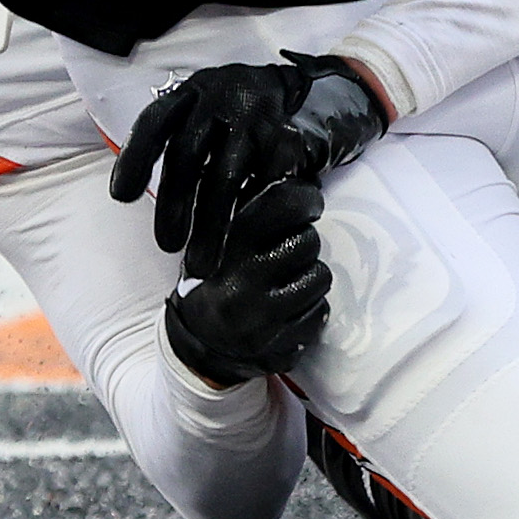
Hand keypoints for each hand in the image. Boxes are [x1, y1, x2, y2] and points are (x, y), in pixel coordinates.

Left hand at [114, 51, 388, 271]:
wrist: (293, 89)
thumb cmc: (227, 115)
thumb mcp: (195, 113)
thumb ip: (172, 147)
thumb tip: (131, 196)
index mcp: (189, 95)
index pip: (154, 122)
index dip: (136, 158)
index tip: (122, 198)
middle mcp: (218, 101)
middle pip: (187, 153)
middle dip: (174, 203)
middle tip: (166, 247)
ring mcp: (252, 119)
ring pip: (226, 174)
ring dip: (211, 223)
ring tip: (201, 264)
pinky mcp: (285, 138)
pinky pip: (266, 181)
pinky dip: (252, 214)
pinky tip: (242, 241)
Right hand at [161, 179, 329, 386]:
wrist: (198, 342)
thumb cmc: (216, 275)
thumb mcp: (219, 234)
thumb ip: (251, 206)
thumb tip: (300, 174)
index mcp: (226, 242)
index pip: (282, 201)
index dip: (305, 198)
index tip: (310, 203)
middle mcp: (242, 278)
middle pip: (308, 241)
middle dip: (304, 243)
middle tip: (287, 251)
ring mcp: (261, 316)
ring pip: (320, 277)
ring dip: (310, 276)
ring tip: (287, 280)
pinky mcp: (278, 344)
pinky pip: (320, 313)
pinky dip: (312, 309)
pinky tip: (289, 308)